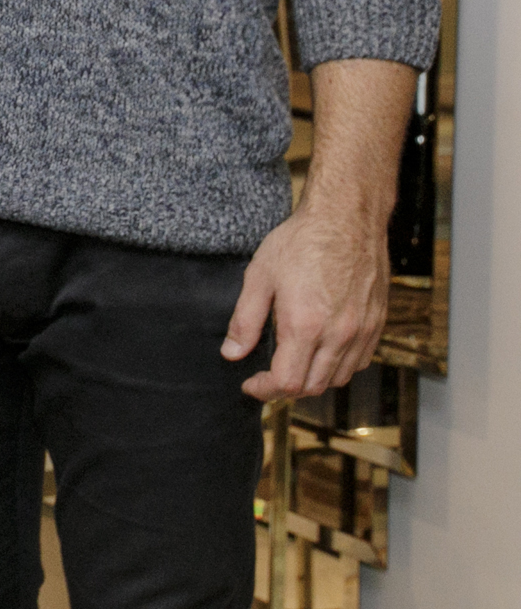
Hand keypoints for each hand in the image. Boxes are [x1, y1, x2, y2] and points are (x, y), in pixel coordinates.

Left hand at [225, 198, 388, 400]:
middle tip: (266, 378)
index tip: (251, 384)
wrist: (346, 218)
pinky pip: (360, 361)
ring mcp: (361, 330)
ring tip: (292, 368)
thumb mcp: (260, 276)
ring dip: (313, 382)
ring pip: (339, 378)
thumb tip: (232, 353)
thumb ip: (245, 320)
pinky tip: (321, 355)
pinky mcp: (376, 323)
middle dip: (286, 389)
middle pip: (313, 387)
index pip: (287, 382)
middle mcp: (338, 334)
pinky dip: (339, 368)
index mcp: (305, 326)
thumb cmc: (301, 241)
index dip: (265, 390)